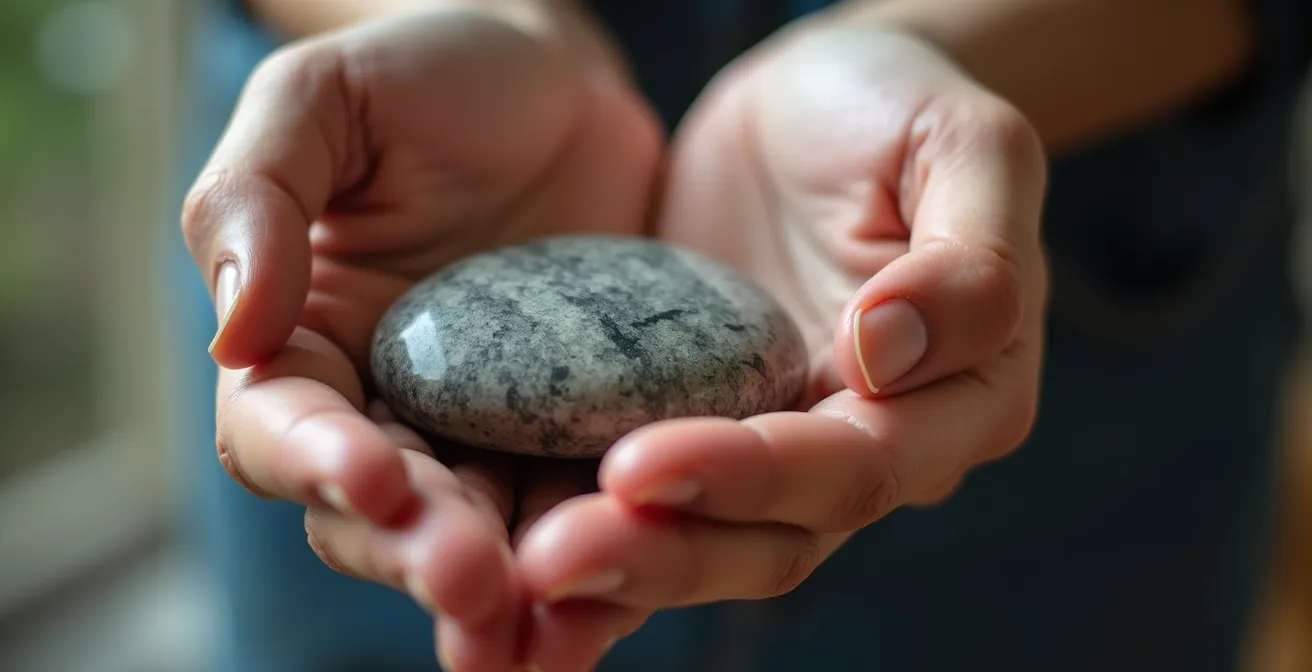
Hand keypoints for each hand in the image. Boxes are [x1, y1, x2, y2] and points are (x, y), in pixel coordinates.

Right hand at [180, 8, 660, 670]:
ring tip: (542, 625)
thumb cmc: (430, 76)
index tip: (372, 474)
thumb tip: (233, 335)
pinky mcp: (581, 433)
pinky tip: (634, 577)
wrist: (560, 85)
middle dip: (419, 553)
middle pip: (381, 517)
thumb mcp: (326, 100)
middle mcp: (391, 409)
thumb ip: (255, 199)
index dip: (316, 463)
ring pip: (483, 537)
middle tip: (473, 581)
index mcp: (306, 345)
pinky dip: (600, 556)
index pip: (282, 432)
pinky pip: (583, 507)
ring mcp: (492, 432)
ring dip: (508, 591)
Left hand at [514, 24, 1048, 667]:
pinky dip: (592, 528)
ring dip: (621, 565)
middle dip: (665, 552)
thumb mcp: (969, 148)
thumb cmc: (904, 109)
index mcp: (958, 400)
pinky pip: (650, 495)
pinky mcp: (697, 422)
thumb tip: (888, 355)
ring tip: (524, 567)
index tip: (643, 463)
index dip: (756, 477)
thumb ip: (970, 261)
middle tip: (552, 556)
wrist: (817, 101)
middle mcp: (870, 446)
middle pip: (775, 535)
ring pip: (707, 537)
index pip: (860, 467)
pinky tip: (515, 549)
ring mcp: (776, 441)